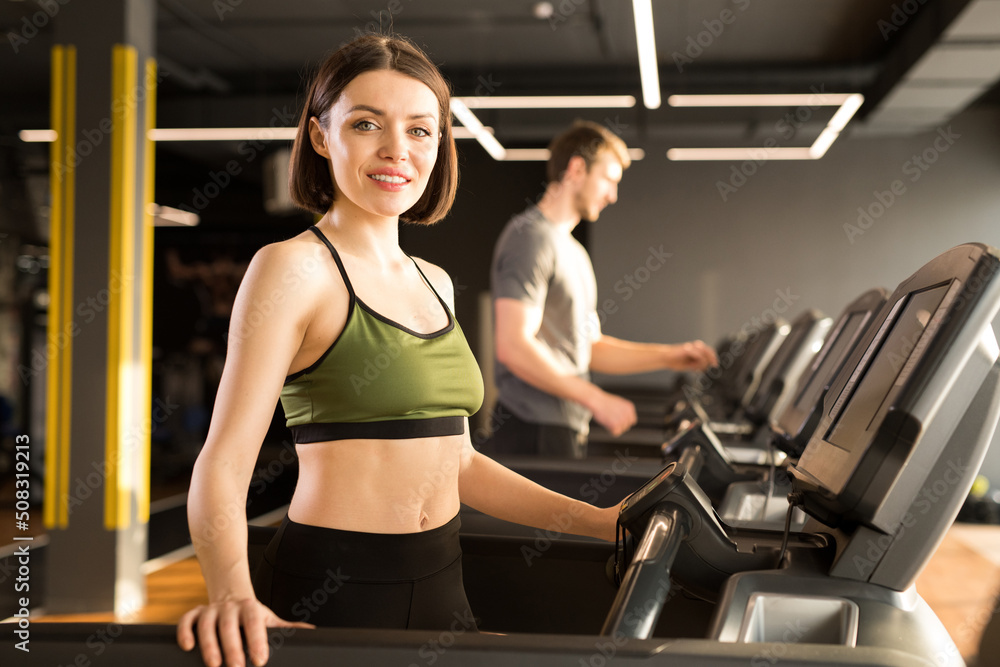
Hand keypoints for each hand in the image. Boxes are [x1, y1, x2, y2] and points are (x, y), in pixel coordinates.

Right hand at [177, 598, 313, 666]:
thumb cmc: (252, 616)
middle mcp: (230, 608)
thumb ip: (287, 629)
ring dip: (209, 644)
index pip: (255, 623)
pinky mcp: (195, 614)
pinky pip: (187, 620)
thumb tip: (312, 634)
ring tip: (214, 664)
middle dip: (233, 647)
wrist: (231, 596)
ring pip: (207, 624)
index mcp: (251, 608)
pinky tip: (187, 646)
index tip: (260, 660)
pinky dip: (184, 631)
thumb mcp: (270, 619)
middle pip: (230, 626)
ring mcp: (212, 610)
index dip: (257, 640)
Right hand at [589, 390, 636, 436]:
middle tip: (609, 419)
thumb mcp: (618, 403)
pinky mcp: (615, 425)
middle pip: (626, 427)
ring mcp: (622, 420)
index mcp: (630, 407)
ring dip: (614, 427)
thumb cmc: (604, 402)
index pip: (632, 421)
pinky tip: (606, 423)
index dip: (624, 422)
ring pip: (621, 430)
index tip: (616, 420)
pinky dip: (610, 430)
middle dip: (619, 425)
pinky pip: (616, 433)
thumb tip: (624, 420)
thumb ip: (623, 411)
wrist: (596, 400)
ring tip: (607, 420)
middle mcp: (628, 414)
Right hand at [669, 340, 717, 370]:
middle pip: (708, 350)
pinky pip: (697, 354)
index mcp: (696, 348)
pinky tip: (694, 368)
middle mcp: (694, 346)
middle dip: (710, 359)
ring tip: (697, 368)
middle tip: (710, 367)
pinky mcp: (686, 349)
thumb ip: (698, 365)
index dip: (713, 357)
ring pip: (704, 352)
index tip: (715, 365)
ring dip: (703, 361)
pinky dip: (698, 361)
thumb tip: (706, 367)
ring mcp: (690, 346)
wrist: (665, 358)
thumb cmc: (676, 361)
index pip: (709, 350)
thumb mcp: (690, 365)